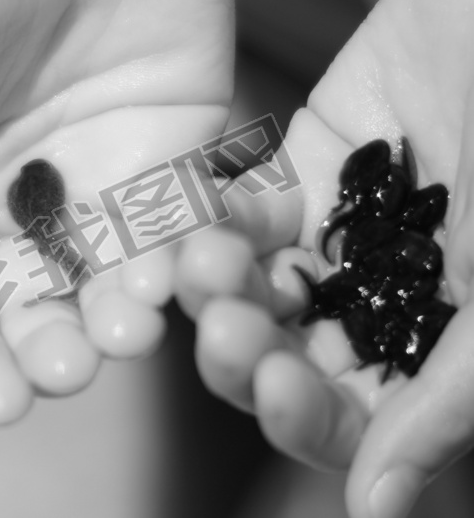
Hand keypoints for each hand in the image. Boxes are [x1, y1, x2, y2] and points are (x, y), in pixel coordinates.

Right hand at [0, 0, 233, 422]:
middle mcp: (25, 203)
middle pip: (37, 311)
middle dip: (50, 352)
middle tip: (66, 366)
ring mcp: (105, 183)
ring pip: (114, 283)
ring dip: (119, 321)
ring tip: (125, 330)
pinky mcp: (177, 156)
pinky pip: (183, 230)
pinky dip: (180, 263)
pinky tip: (170, 276)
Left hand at [175, 0, 473, 515]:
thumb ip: (450, 391)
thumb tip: (376, 505)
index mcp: (433, 338)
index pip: (349, 413)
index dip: (304, 415)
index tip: (280, 387)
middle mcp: (377, 296)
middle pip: (282, 355)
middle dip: (244, 350)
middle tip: (227, 327)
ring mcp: (335, 234)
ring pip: (251, 288)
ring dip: (220, 287)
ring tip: (206, 264)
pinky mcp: (302, 171)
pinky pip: (242, 213)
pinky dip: (220, 223)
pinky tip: (207, 224)